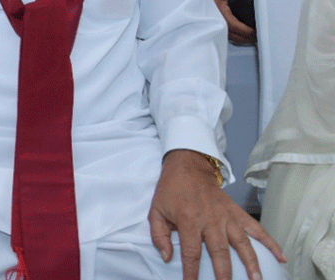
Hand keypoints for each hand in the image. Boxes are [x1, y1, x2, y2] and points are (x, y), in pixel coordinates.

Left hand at [149, 150, 285, 279]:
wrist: (188, 167)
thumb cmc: (170, 191)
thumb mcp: (155, 211)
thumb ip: (158, 236)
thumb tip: (166, 257)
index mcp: (188, 220)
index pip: (191, 252)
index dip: (191, 271)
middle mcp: (211, 220)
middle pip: (220, 251)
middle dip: (224, 273)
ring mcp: (227, 216)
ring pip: (243, 243)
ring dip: (251, 263)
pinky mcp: (238, 212)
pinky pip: (257, 229)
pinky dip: (270, 243)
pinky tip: (281, 257)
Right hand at [208, 0, 255, 45]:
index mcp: (221, 15)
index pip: (238, 28)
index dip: (249, 31)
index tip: (257, 31)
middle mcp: (217, 23)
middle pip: (236, 37)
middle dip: (248, 38)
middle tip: (258, 37)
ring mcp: (214, 27)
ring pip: (231, 38)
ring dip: (242, 40)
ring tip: (251, 38)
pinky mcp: (212, 27)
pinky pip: (226, 36)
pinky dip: (235, 37)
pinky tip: (239, 35)